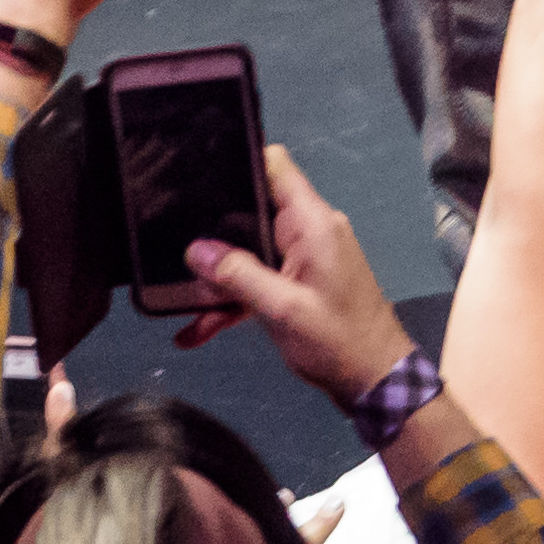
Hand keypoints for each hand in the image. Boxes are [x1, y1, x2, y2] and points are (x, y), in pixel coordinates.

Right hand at [176, 142, 416, 406]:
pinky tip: (198, 330)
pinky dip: (235, 301)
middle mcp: (310, 232)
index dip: (237, 161)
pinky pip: (261, 280)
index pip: (275, 167)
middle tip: (169, 242)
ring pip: (251, 252)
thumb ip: (237, 276)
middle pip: (253, 211)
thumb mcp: (281, 310)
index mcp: (313, 223)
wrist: (375, 382)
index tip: (197, 173)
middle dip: (214, 231)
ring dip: (220, 278)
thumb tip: (195, 250)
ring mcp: (305, 258)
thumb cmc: (336, 340)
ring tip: (176, 297)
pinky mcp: (300, 283)